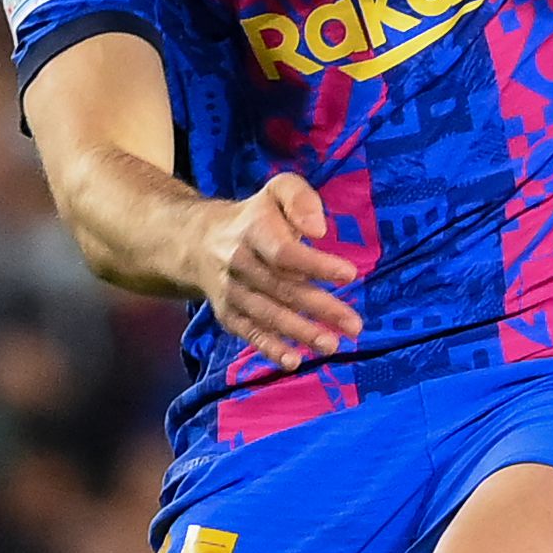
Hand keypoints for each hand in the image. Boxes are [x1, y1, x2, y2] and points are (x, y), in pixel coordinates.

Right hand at [197, 172, 363, 368]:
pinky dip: (270, 348)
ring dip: (301, 332)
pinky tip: (293, 361)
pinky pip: (249, 332)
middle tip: (354, 325)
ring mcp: (231, 291)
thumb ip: (299, 198)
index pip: (284, 252)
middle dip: (320, 308)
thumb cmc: (254, 217)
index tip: (349, 275)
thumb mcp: (276, 191)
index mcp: (252, 230)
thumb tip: (318, 230)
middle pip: (282, 288)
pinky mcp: (228, 314)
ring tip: (332, 344)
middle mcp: (238, 262)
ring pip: (268, 314)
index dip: (315, 264)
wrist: (197, 242)